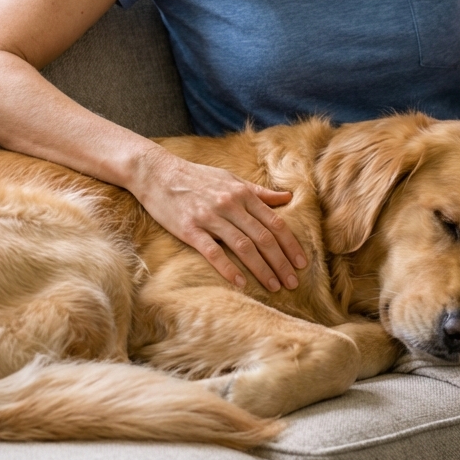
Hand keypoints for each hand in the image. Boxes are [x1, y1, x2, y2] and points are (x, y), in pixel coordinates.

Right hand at [132, 145, 307, 291]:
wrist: (158, 173)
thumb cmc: (197, 177)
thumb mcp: (231, 179)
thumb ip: (259, 192)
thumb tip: (287, 197)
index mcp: (242, 193)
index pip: (274, 222)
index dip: (290, 245)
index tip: (302, 263)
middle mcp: (230, 204)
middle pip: (263, 238)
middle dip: (281, 262)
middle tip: (292, 282)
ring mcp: (209, 217)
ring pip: (243, 247)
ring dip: (262, 269)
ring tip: (274, 286)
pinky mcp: (189, 229)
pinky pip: (213, 252)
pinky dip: (228, 269)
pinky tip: (241, 283)